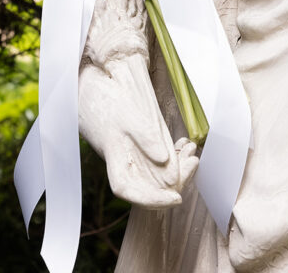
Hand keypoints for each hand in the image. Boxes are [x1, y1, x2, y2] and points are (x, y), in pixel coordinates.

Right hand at [79, 51, 198, 207]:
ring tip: (191, 153)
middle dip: (173, 181)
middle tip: (193, 162)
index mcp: (114, 158)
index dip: (150, 200)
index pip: (127, 189)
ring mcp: (130, 156)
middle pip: (146, 186)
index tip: (176, 198)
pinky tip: (183, 146)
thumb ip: (146, 136)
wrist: (94, 88)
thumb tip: (164, 159)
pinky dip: (172, 157)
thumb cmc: (109, 100)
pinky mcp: (137, 148)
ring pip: (154, 174)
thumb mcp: (129, 115)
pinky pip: (156, 161)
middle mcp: (122, 162)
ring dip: (175, 168)